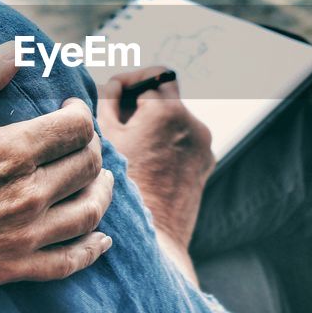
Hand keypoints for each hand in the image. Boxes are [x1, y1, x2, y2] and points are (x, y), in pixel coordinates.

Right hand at [0, 44, 113, 312]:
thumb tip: (12, 54)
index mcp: (9, 152)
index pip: (75, 126)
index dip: (79, 111)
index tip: (69, 107)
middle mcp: (26, 195)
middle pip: (87, 165)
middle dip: (90, 147)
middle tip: (79, 141)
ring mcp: (22, 237)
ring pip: (89, 211)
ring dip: (102, 191)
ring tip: (101, 180)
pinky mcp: (11, 269)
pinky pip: (69, 261)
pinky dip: (92, 248)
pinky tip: (101, 237)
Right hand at [98, 67, 212, 279]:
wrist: (153, 238)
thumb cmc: (121, 192)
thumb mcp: (106, 141)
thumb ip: (108, 102)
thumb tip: (114, 86)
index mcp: (167, 112)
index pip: (153, 73)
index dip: (131, 79)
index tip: (115, 91)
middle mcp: (193, 124)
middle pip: (167, 92)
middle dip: (143, 99)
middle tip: (118, 115)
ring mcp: (203, 144)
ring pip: (176, 117)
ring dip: (154, 121)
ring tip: (129, 143)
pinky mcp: (206, 162)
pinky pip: (185, 138)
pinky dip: (167, 140)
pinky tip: (146, 160)